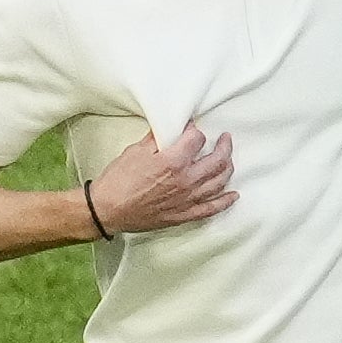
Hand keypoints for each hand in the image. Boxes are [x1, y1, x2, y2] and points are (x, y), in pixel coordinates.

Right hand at [88, 125, 236, 233]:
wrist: (107, 210)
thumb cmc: (118, 180)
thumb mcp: (136, 151)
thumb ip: (157, 139)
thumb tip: (170, 128)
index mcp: (173, 161)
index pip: (197, 139)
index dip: (195, 131)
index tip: (192, 129)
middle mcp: (186, 180)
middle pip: (217, 160)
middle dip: (224, 146)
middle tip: (225, 138)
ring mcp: (187, 199)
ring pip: (219, 182)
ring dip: (228, 168)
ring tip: (228, 159)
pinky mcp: (184, 214)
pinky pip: (211, 208)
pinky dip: (225, 201)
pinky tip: (233, 195)